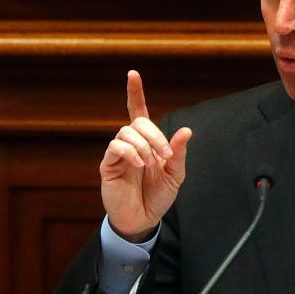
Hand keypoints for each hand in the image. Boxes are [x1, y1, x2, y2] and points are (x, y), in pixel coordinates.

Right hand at [100, 70, 191, 240]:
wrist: (143, 219)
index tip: (133, 74)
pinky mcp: (108, 165)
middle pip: (137, 122)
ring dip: (144, 146)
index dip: (135, 93)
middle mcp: (131, 144)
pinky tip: (139, 164)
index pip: (138, 112)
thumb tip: (185, 131)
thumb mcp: (175, 174)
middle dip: (155, 135)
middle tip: (165, 156)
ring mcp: (118, 154)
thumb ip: (178, 153)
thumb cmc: (158, 196)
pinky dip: (130, 152)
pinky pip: (115, 147)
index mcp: (147, 142)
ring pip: (126, 132)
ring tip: (151, 164)